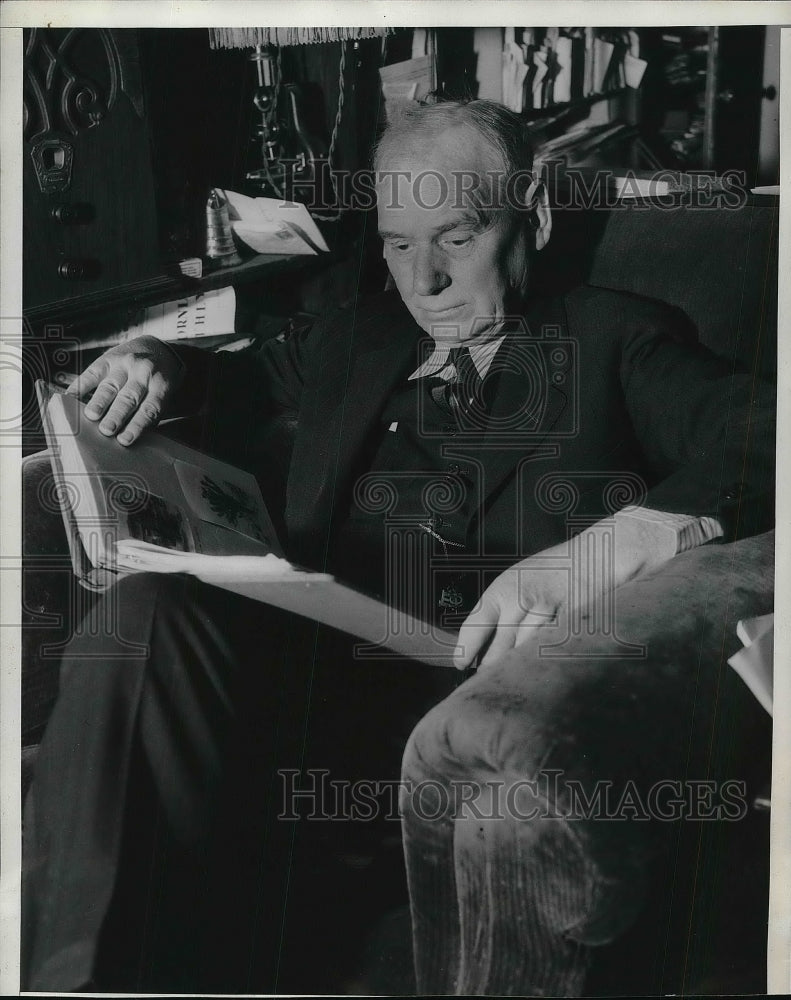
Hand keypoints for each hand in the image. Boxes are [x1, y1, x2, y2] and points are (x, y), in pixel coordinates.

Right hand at [66, 336, 184, 445]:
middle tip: (106, 430)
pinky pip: (92, 373)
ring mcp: (125, 364)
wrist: (158, 349)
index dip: (136, 425)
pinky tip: (70, 397)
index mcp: (161, 386)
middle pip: (128, 397)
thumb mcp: (163, 395)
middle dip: (116, 415)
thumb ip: (148, 415)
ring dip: (99, 402)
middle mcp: (143, 373)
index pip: (149, 409)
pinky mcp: (108, 358)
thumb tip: (125, 438)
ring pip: (110, 385)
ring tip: (91, 416)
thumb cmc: (158, 383)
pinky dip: (80, 386)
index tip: (124, 440)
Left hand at [453, 516, 670, 669]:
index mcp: (504, 589)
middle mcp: (521, 601)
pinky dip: (542, 664)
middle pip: (498, 650)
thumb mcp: (518, 580)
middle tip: (487, 679)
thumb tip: (479, 643)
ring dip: (516, 670)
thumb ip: (499, 609)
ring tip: (515, 678)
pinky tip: (541, 668)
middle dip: (491, 667)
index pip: (476, 625)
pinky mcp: (568, 628)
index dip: (466, 650)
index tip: (461, 664)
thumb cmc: (554, 571)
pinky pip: (548, 655)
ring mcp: (547, 615)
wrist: (596, 559)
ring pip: (523, 656)